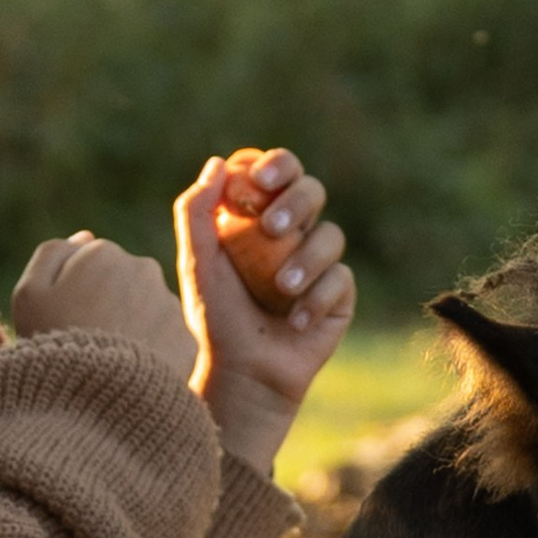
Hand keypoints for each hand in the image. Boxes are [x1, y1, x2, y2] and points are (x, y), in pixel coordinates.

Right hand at [11, 233, 196, 386]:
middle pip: (124, 282)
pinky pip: (166, 340)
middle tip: (89, 340)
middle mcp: (144, 269)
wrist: (93, 401)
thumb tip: (85, 238)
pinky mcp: (187, 339)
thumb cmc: (53, 344)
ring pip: (149, 309)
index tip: (67, 318)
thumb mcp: (28, 294)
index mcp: (103, 252)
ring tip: (110, 361)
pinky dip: (151, 353)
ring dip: (134, 326)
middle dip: (109, 303)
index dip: (76, 291)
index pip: (92, 262)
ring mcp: (169, 304)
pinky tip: (131, 374)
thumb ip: (52, 254)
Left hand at [174, 153, 355, 472]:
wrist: (245, 373)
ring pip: (330, 235)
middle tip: (271, 228)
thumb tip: (219, 163)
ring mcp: (319, 262)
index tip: (259, 182)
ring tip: (280, 290)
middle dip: (295, 202)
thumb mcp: (197, 264)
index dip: (275, 166)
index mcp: (257, 217)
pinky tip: (296, 322)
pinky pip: (341, 278)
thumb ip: (196, 212)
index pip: (276, 172)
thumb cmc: (216, 318)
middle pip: (312, 190)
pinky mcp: (339, 294)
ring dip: (305, 260)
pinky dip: (316, 299)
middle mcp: (293, 233)